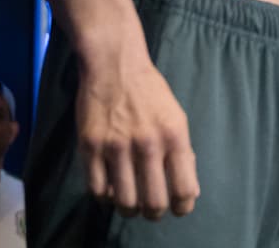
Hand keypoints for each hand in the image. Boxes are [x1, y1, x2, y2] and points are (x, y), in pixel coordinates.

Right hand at [75, 61, 197, 218]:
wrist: (115, 66)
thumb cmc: (150, 92)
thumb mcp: (176, 117)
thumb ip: (182, 153)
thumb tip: (189, 191)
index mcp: (174, 136)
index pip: (184, 188)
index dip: (182, 207)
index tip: (179, 209)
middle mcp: (147, 144)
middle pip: (154, 202)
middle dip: (155, 213)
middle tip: (153, 210)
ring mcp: (116, 147)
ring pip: (125, 201)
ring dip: (130, 209)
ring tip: (132, 204)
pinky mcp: (90, 147)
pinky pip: (97, 190)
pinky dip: (106, 196)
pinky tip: (111, 188)